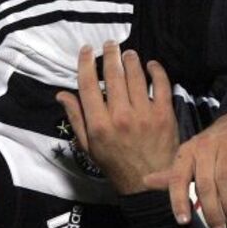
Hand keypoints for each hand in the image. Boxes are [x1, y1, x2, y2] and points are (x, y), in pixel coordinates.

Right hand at [56, 42, 177, 195]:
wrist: (147, 183)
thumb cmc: (115, 164)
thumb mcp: (88, 147)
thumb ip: (76, 118)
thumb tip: (62, 94)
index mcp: (99, 124)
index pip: (88, 85)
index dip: (85, 63)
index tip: (86, 50)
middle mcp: (120, 116)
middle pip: (113, 75)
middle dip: (110, 54)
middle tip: (110, 44)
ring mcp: (144, 114)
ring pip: (136, 76)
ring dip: (131, 59)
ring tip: (128, 53)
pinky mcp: (164, 114)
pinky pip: (161, 85)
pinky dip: (156, 70)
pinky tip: (151, 64)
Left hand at [143, 110, 226, 227]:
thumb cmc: (215, 145)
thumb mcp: (192, 158)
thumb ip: (173, 174)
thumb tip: (145, 181)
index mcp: (187, 152)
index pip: (177, 179)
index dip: (178, 201)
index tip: (184, 221)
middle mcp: (205, 146)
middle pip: (204, 184)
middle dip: (212, 211)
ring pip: (225, 178)